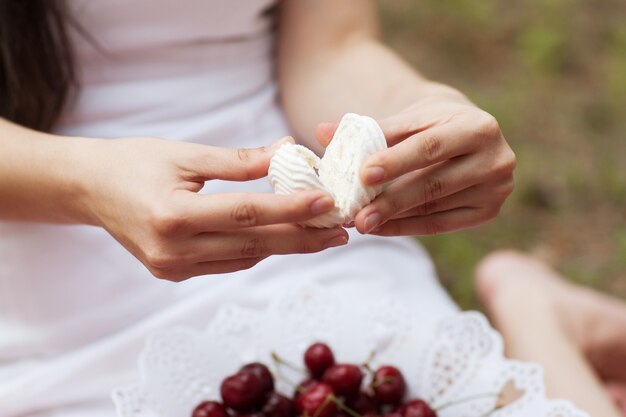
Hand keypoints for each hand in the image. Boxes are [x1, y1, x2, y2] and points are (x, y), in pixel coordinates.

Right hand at [78, 137, 347, 279]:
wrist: (88, 189)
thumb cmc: (133, 162)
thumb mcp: (184, 153)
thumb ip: (238, 159)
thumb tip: (288, 151)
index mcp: (173, 215)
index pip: (248, 214)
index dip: (292, 208)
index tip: (329, 201)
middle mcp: (173, 250)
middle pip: (254, 244)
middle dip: (303, 238)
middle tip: (342, 231)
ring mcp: (172, 268)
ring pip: (245, 259)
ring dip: (286, 246)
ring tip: (322, 235)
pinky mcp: (173, 273)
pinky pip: (227, 264)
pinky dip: (258, 251)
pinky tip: (283, 239)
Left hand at [317, 96, 515, 235]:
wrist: (467, 135)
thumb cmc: (431, 124)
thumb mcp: (407, 119)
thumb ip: (368, 129)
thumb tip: (320, 132)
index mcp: (479, 126)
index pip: (430, 147)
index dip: (395, 161)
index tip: (362, 175)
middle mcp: (497, 158)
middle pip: (433, 183)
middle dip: (391, 201)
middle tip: (357, 217)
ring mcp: (496, 189)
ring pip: (435, 206)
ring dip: (394, 217)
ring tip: (361, 223)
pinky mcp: (488, 211)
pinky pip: (441, 224)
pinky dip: (407, 227)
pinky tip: (380, 229)